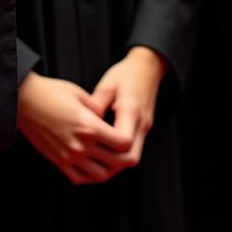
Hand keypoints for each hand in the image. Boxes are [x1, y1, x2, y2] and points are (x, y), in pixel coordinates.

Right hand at [17, 72, 132, 184]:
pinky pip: (79, 178)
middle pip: (115, 162)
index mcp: (89, 126)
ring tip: (112, 159)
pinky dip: (90, 176)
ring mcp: (69, 156)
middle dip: (125, 158)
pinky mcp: (58, 161)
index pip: (122, 143)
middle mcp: (81, 145)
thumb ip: (97, 109)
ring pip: (99, 175)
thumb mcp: (80, 94)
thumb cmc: (52, 92)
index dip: (129, 139)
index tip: (127, 131)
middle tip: (126, 150)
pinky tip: (94, 166)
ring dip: (110, 169)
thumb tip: (105, 118)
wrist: (24, 101)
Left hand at [91, 47, 167, 173]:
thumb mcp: (106, 85)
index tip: (91, 144)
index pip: (124, 142)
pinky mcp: (143, 129)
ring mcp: (144, 127)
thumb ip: (95, 106)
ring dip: (116, 162)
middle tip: (91, 159)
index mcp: (131, 110)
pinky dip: (120, 156)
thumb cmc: (125, 73)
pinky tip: (105, 151)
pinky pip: (133, 151)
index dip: (107, 148)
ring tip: (96, 158)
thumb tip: (83, 126)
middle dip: (112, 163)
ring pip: (133, 158)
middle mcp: (141, 123)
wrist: (147, 67)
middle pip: (131, 158)